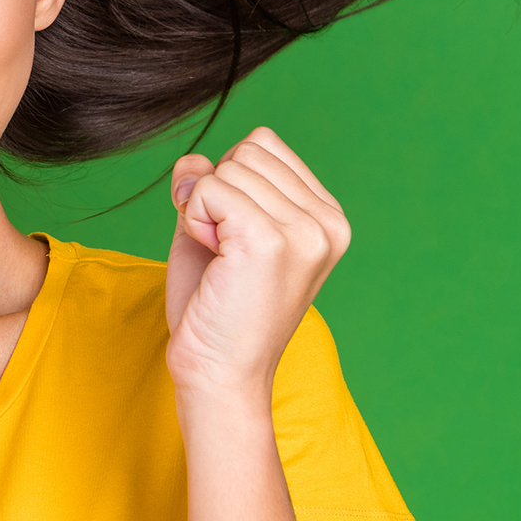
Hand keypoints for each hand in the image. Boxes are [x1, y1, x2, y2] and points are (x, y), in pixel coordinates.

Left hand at [163, 127, 349, 396]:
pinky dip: (193, 219)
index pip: (264, 146)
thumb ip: (209, 185)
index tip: (234, 239)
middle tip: (224, 254)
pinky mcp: (270, 241)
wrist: (220, 375)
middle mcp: (328, 222)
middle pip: (247, 150)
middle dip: (216, 194)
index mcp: (328, 218)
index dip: (229, 183)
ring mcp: (305, 231)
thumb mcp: (215, 231)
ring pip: (226, 168)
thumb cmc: (217, 310)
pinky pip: (208, 189)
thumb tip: (192, 160)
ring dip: (202, 210)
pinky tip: (213, 260)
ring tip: (221, 261)